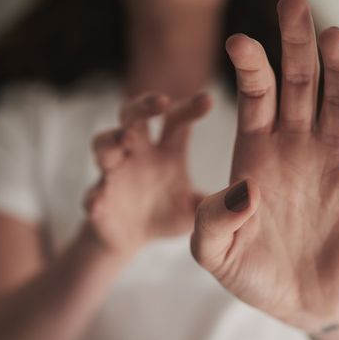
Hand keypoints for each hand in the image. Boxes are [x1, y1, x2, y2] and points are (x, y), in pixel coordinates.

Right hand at [84, 92, 211, 253]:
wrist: (131, 239)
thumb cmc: (166, 213)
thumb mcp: (196, 208)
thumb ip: (218, 202)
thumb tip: (247, 196)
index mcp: (165, 150)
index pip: (175, 120)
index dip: (189, 108)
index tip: (209, 100)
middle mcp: (137, 154)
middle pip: (133, 116)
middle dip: (143, 105)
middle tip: (161, 100)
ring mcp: (114, 174)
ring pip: (103, 145)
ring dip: (111, 139)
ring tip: (125, 140)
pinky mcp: (98, 201)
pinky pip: (91, 195)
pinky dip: (93, 197)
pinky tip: (97, 202)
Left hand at [191, 0, 338, 333]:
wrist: (296, 306)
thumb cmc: (250, 273)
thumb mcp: (213, 253)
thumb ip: (212, 222)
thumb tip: (245, 188)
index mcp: (255, 152)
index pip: (255, 96)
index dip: (250, 67)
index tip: (238, 43)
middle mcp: (295, 148)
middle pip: (299, 84)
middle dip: (296, 44)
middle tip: (293, 4)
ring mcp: (331, 165)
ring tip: (334, 38)